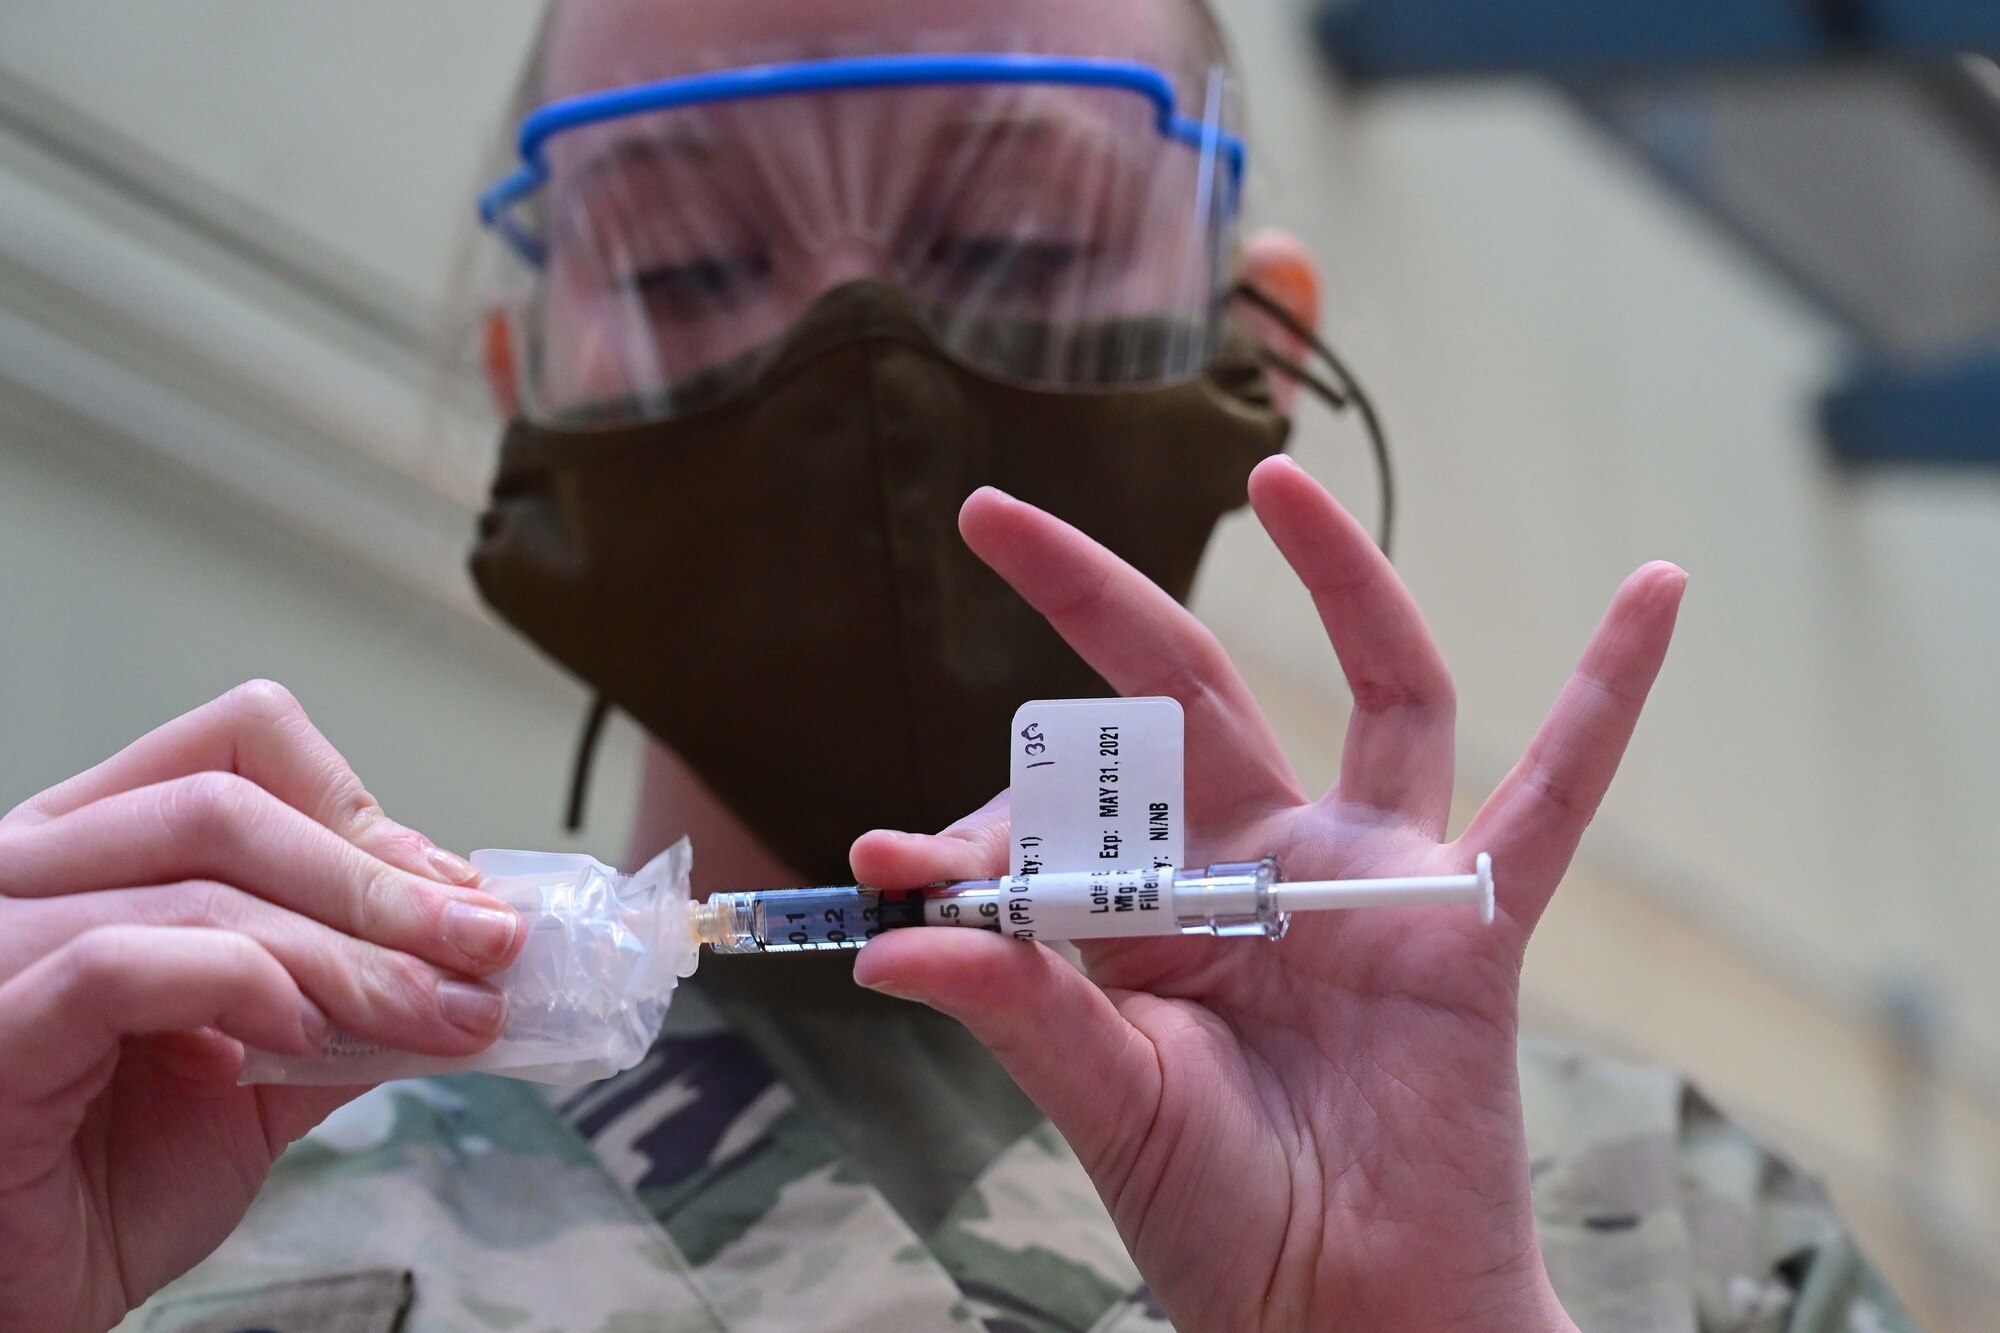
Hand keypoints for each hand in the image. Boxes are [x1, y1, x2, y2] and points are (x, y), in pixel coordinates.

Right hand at [0, 682, 525, 1332]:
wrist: (25, 1299)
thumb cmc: (112, 1177)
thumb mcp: (268, 1060)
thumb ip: (352, 988)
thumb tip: (475, 941)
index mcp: (98, 850)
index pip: (236, 745)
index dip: (359, 806)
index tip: (457, 890)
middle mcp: (33, 873)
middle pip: (232, 806)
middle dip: (385, 885)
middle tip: (490, 950)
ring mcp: (1, 943)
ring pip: (202, 886)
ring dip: (354, 952)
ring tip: (441, 1013)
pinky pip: (123, 963)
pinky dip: (242, 986)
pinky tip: (304, 1038)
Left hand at [851, 458, 1684, 1331]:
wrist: (1342, 1315)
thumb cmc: (1218, 1217)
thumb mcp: (1100, 1096)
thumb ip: (1014, 1003)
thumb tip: (883, 942)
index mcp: (1157, 909)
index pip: (1063, 812)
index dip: (976, 824)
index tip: (887, 858)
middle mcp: (1264, 867)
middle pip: (1187, 693)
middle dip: (1093, 602)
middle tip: (995, 517)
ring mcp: (1372, 882)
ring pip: (1378, 691)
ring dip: (1342, 576)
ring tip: (1275, 477)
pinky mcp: (1470, 925)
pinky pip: (1558, 794)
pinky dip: (1610, 696)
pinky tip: (1656, 592)